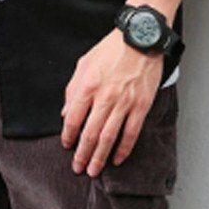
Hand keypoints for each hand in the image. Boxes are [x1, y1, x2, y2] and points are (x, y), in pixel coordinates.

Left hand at [60, 27, 163, 176]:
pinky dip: (124, 149)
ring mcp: (124, 102)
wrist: (140, 38)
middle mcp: (105, 96)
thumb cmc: (112, 49)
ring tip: (94, 170)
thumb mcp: (85, 62)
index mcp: (88, 85)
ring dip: (100, 157)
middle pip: (90, 133)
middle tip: (78, 168)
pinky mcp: (141, 105)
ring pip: (109, 137)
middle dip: (82, 154)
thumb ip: (73, 88)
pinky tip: (117, 159)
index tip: (66, 145)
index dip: (68, 135)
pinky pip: (131, 133)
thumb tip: (66, 112)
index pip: (73, 118)